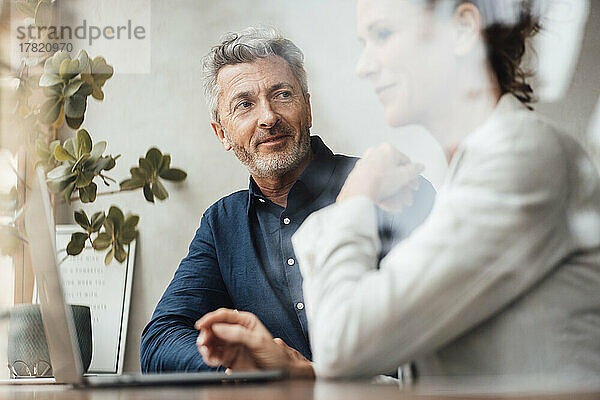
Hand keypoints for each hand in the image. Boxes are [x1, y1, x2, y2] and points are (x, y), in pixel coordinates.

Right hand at [195, 308, 314, 377]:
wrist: (280, 371)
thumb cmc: (274, 354)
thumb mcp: (258, 341)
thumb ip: (238, 334)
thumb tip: (219, 328)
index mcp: (245, 322)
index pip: (224, 316)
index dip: (210, 318)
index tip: (201, 324)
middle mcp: (236, 331)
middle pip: (214, 328)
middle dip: (206, 334)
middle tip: (203, 343)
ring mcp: (231, 344)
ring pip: (212, 342)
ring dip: (206, 346)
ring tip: (207, 353)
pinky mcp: (229, 357)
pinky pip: (214, 355)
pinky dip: (209, 357)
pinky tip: (212, 360)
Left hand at [337, 143, 422, 212]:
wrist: (359, 193)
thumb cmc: (379, 181)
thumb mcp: (404, 176)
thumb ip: (414, 170)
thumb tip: (420, 166)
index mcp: (387, 149)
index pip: (406, 161)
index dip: (413, 176)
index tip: (414, 186)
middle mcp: (375, 154)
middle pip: (394, 173)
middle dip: (402, 189)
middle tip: (406, 199)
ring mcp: (365, 165)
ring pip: (384, 181)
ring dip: (393, 195)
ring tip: (396, 206)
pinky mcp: (358, 177)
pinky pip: (374, 186)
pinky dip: (381, 195)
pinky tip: (386, 205)